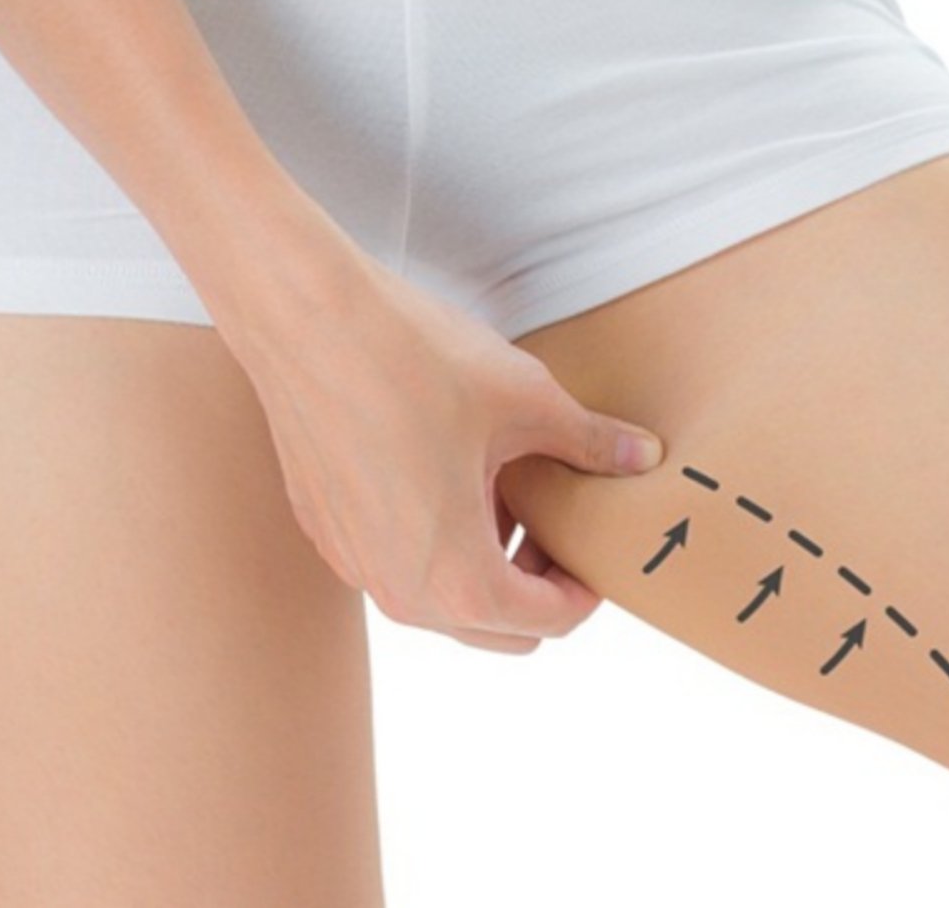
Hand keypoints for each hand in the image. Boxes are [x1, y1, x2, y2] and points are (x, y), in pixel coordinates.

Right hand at [231, 250, 665, 653]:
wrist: (304, 319)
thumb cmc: (412, 361)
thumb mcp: (526, 401)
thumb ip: (591, 443)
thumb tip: (644, 456)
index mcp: (458, 580)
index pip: (550, 620)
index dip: (587, 584)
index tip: (595, 537)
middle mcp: (398, 593)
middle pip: (497, 628)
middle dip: (537, 583)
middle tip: (556, 514)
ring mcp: (353, 565)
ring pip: (442, 600)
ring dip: (484, 561)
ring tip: (502, 482)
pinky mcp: (325, 531)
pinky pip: (395, 564)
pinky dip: (431, 540)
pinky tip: (444, 467)